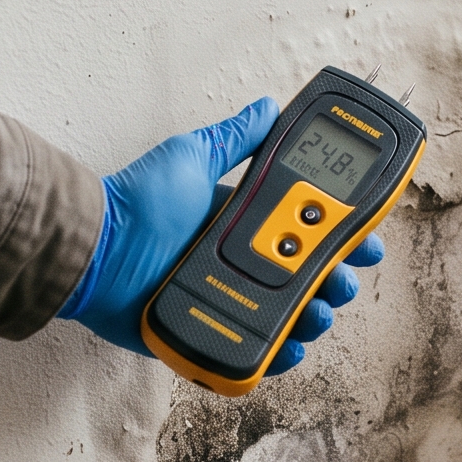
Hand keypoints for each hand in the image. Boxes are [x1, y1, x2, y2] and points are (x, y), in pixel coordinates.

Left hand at [60, 99, 387, 374]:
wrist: (96, 249)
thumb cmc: (136, 203)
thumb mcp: (191, 157)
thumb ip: (234, 138)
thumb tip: (268, 107)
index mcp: (240, 222)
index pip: (306, 229)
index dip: (341, 235)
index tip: (366, 237)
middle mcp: (239, 262)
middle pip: (306, 275)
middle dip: (337, 278)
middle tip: (345, 277)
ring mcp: (227, 299)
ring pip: (289, 314)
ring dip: (315, 315)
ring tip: (319, 311)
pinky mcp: (210, 334)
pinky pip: (254, 351)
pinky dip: (279, 354)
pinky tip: (293, 346)